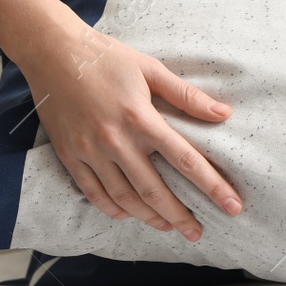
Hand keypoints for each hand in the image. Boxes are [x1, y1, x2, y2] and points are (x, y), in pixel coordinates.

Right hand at [15, 27, 243, 240]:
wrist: (53, 53)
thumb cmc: (106, 58)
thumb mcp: (152, 69)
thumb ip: (187, 96)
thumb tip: (224, 114)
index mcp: (141, 118)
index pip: (185, 160)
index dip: (212, 186)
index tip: (232, 205)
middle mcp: (116, 140)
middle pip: (154, 190)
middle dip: (180, 216)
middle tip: (198, 233)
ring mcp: (89, 151)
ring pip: (124, 198)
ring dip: (149, 217)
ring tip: (168, 227)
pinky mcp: (69, 155)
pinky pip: (93, 193)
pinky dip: (113, 209)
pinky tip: (129, 214)